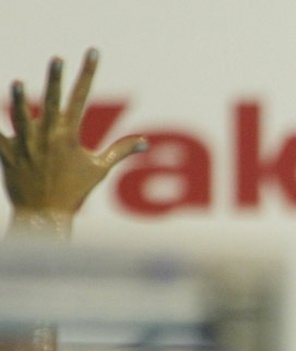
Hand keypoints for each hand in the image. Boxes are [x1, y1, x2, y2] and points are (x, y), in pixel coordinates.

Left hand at [0, 49, 145, 235]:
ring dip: (19, 101)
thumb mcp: (98, 169)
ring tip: (18, 83)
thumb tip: (144, 143)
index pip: (82, 98)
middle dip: (56, 79)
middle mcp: (48, 137)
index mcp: (69, 136)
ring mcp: (26, 144)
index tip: (92, 53)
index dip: (88, 73)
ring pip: (21, 117)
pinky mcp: (7, 153)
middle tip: (58, 58)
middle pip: (53, 102)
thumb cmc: (74, 192)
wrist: (45, 215)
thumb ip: (120, 151)